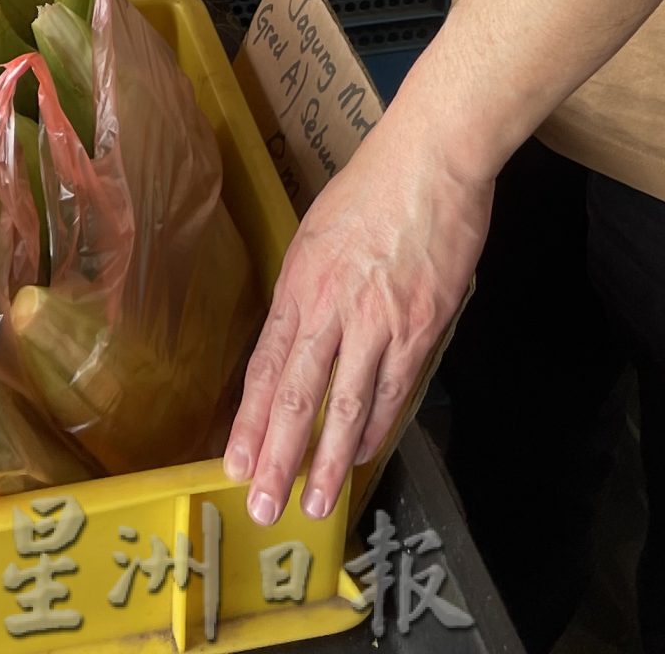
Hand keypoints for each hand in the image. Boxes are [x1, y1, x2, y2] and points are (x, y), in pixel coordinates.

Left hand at [225, 96, 492, 523]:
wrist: (431, 158)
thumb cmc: (374, 184)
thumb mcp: (319, 230)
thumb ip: (307, 286)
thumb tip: (298, 333)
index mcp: (299, 282)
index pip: (265, 366)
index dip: (249, 420)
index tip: (233, 462)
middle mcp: (331, 308)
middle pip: (296, 395)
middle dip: (276, 456)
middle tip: (260, 506)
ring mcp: (378, 321)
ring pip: (345, 406)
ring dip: (325, 460)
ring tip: (311, 504)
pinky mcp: (420, 326)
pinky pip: (394, 390)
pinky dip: (376, 427)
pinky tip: (362, 454)